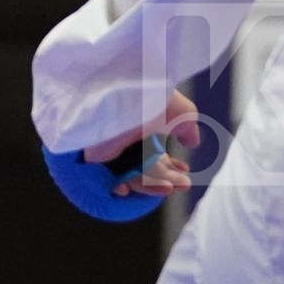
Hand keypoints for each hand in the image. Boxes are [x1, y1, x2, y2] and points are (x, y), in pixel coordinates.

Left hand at [85, 89, 200, 198]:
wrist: (123, 96)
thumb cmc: (155, 101)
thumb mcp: (182, 113)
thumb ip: (187, 129)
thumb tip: (192, 142)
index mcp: (142, 125)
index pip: (155, 152)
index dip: (172, 165)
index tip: (186, 171)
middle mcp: (125, 136)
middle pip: (146, 167)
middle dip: (167, 178)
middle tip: (185, 184)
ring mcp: (109, 146)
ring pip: (130, 174)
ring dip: (151, 185)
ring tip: (169, 187)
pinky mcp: (92, 155)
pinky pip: (106, 177)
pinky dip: (119, 186)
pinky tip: (129, 187)